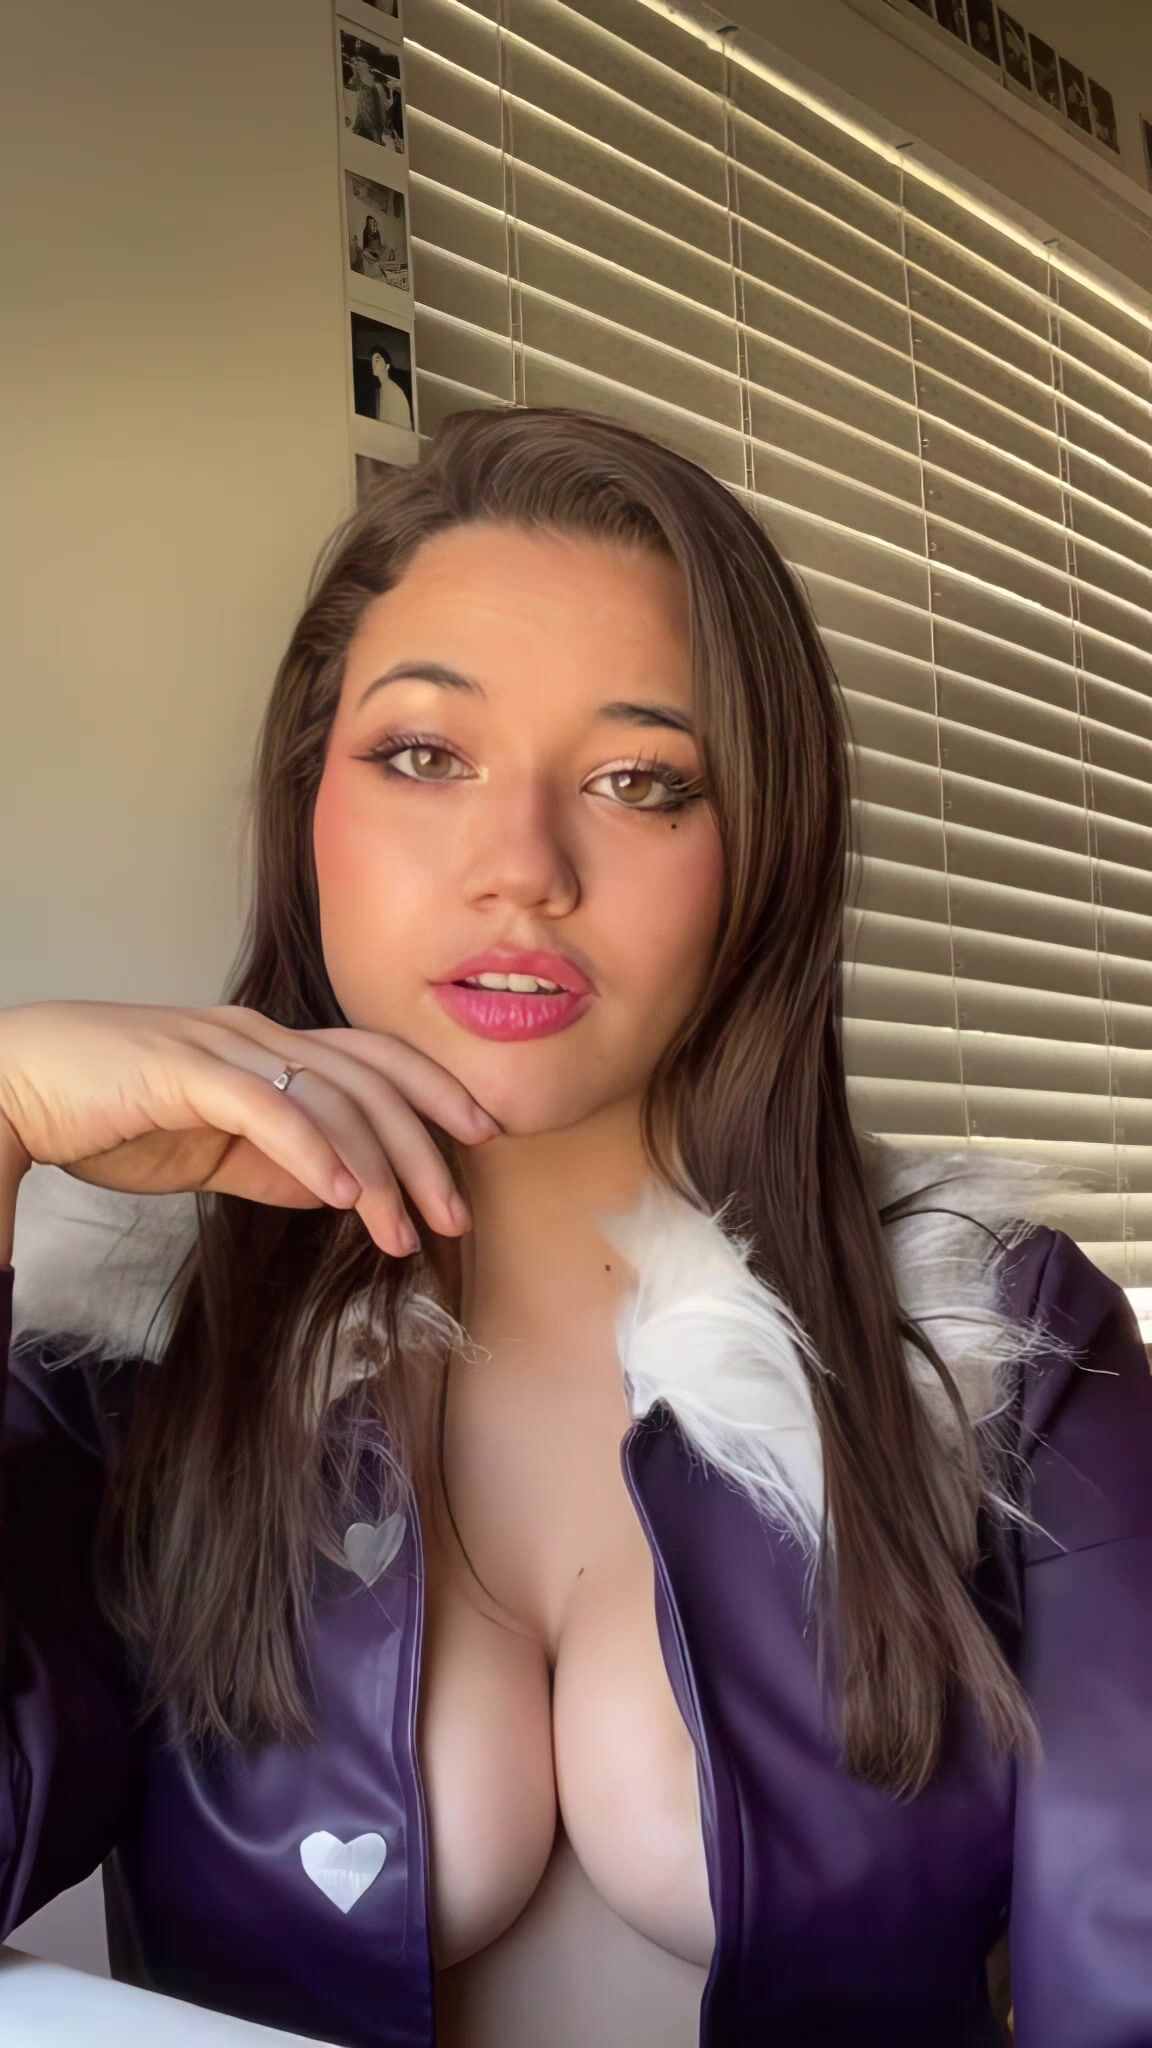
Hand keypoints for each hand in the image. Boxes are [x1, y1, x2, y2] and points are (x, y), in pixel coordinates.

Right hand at [0, 1000, 500, 1256]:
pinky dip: (312, 1150)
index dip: (435, 1093)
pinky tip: (343, 1195)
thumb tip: (340, 1189)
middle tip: (457, 1215)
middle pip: (371, 1080)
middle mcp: (258, 1036)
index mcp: (269, 1046)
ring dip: (377, 1170)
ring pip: (330, 1098)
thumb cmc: (109, 1112)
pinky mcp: (183, 1068)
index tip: (481, 1142)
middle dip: (426, 1147)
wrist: (19, 1086)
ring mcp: (224, 1046)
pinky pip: (265, 1107)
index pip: (374, 1060)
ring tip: (404, 1233)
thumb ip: (274, 1162)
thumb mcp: (211, 1147)